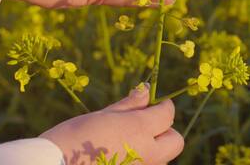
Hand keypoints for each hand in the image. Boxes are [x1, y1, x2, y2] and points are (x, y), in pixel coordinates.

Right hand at [40, 85, 182, 164]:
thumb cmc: (73, 137)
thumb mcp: (102, 115)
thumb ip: (129, 105)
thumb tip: (146, 90)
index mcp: (140, 129)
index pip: (168, 114)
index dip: (163, 106)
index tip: (155, 102)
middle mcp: (148, 153)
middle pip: (175, 141)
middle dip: (166, 131)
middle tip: (146, 125)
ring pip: (162, 158)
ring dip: (153, 148)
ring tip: (126, 143)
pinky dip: (140, 160)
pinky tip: (119, 155)